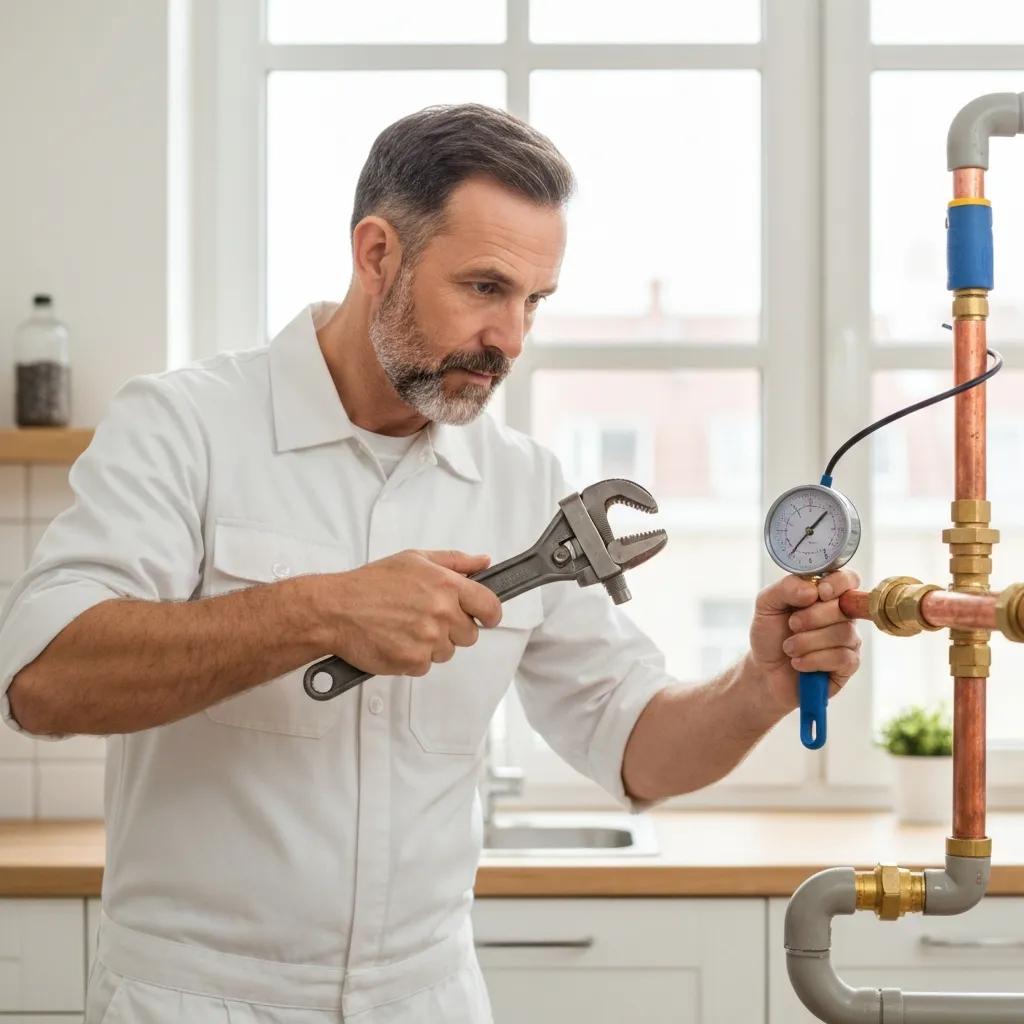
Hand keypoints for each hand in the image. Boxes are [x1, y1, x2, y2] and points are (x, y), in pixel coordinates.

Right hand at [316, 549, 502, 676]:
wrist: (336, 609)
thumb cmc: (370, 583)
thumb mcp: (415, 559)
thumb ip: (455, 561)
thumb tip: (482, 562)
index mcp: (446, 586)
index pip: (490, 607)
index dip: (489, 614)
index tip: (485, 616)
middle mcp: (441, 614)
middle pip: (470, 634)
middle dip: (454, 628)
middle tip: (428, 617)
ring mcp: (428, 640)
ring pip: (448, 651)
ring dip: (433, 643)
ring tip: (407, 626)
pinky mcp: (413, 661)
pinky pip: (426, 665)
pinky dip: (414, 657)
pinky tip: (397, 640)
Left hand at [748, 569, 861, 712]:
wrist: (764, 671)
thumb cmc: (770, 635)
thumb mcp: (767, 604)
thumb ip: (786, 588)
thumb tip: (813, 589)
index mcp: (825, 595)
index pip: (848, 579)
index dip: (838, 583)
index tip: (820, 593)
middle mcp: (842, 615)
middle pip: (843, 607)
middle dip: (812, 617)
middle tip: (791, 625)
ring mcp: (848, 640)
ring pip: (842, 633)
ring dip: (807, 642)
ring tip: (789, 648)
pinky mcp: (848, 665)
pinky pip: (842, 658)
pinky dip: (814, 660)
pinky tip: (799, 663)